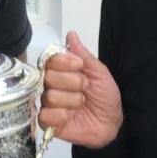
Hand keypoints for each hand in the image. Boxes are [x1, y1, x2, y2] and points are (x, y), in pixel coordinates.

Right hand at [39, 32, 122, 148]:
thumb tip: (71, 35)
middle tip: (85, 89)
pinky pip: (45, 115)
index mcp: (60, 70)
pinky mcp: (46, 122)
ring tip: (80, 104)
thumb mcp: (99, 73)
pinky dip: (62, 115)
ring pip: (50, 96)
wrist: (111, 123)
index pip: (50, 59)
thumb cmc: (105, 97)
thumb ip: (83, 55)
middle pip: (49, 76)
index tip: (80, 66)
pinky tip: (71, 116)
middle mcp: (49, 84)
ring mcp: (46, 103)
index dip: (65, 62)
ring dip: (72, 101)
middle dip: (73, 83)